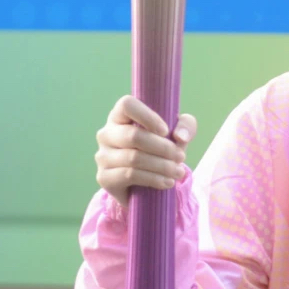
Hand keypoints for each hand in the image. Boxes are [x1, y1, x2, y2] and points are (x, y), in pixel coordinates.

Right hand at [94, 95, 197, 209]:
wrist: (145, 183)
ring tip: (178, 172)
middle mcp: (107, 133)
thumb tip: (180, 136)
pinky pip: (130, 175)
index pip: (127, 105)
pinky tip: (167, 182)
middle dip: (163, 148)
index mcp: (120, 116)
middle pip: (133, 136)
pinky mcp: (104, 177)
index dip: (148, 116)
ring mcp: (103, 156)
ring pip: (133, 158)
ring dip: (162, 166)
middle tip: (181, 157)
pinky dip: (153, 179)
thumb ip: (185, 126)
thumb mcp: (177, 134)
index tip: (166, 131)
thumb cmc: (160, 149)